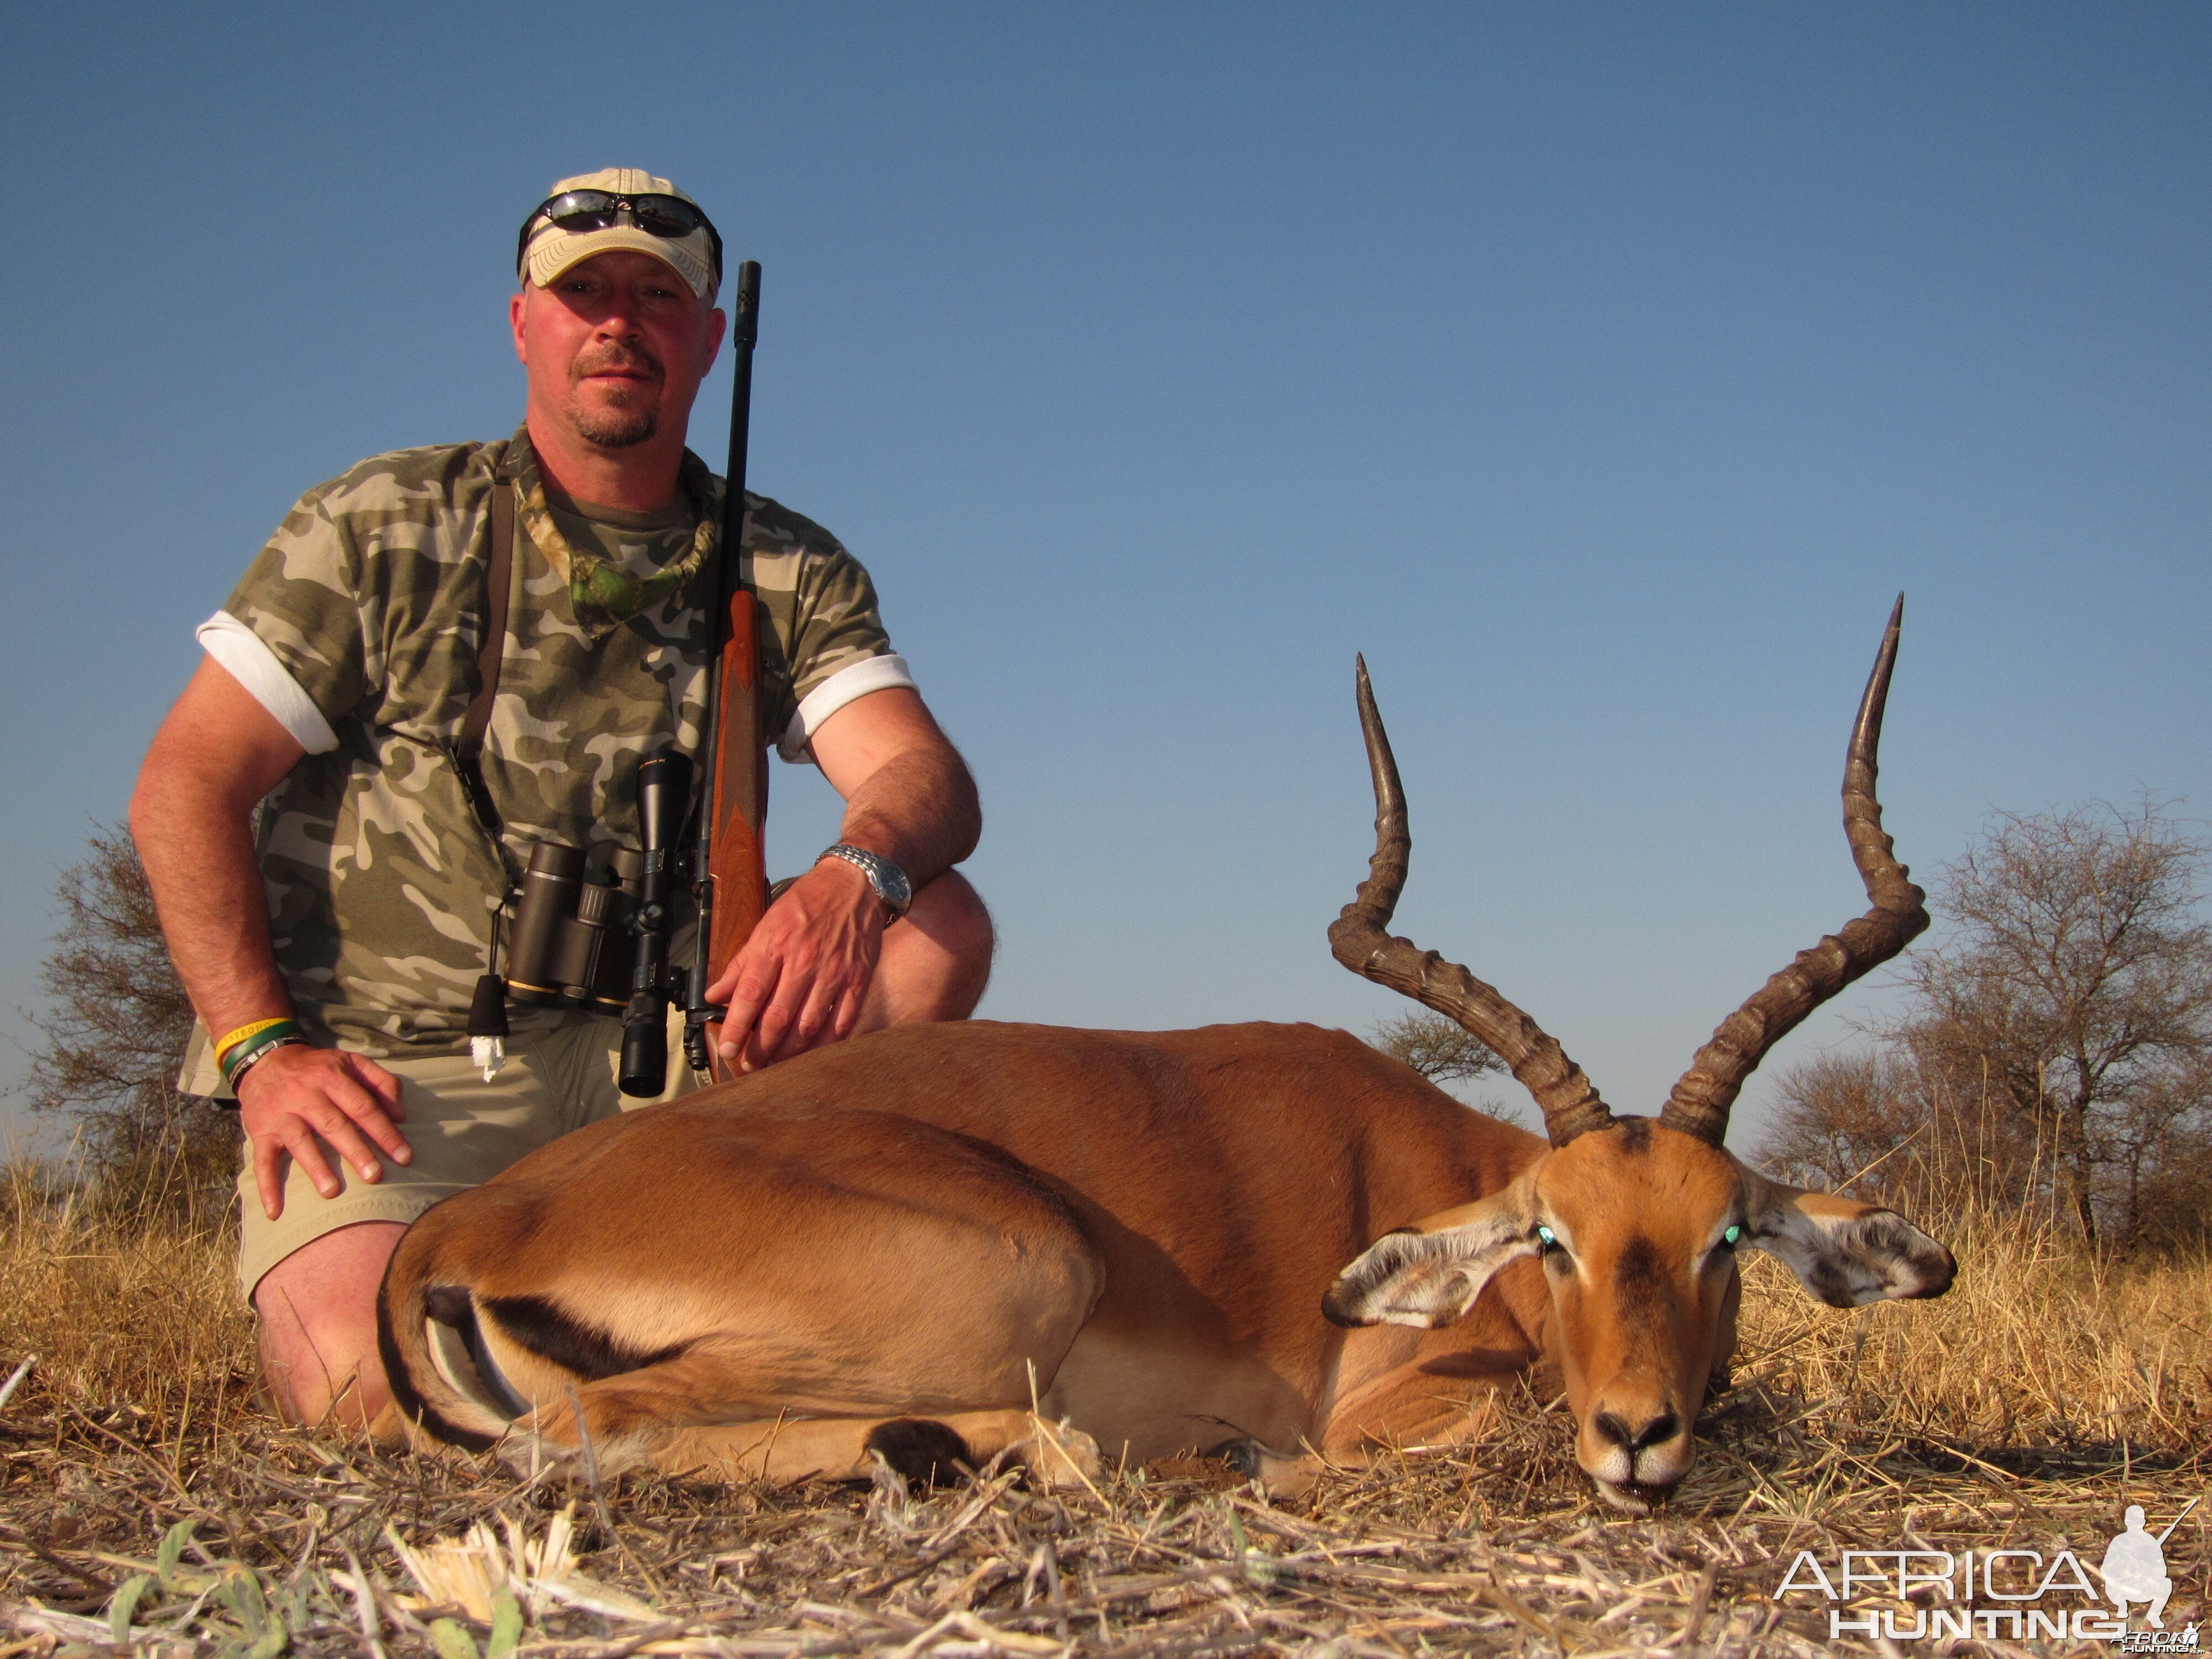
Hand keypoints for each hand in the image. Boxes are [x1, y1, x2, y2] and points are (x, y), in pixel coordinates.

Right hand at [235, 1045, 408, 1219]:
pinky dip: (267, 1185)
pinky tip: (275, 1210)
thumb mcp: (352, 1062)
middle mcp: (306, 1095)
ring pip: (300, 1141)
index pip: (363, 1107)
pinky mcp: (260, 1131)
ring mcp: (281, 1114)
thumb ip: (382, 1083)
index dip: (384, 1132)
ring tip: (332, 1192)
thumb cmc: (318, 1067)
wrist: (265, 1060)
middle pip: (334, 1125)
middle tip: (375, 1176)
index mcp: (333, 1077)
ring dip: (316, 1167)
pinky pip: (261, 1160)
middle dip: (356, 1152)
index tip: (403, 1156)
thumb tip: (401, 1115)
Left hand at [706, 858, 883, 1071]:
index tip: (727, 1048)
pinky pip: (842, 1022)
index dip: (736, 1026)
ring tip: (776, 1064)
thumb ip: (741, 963)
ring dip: (789, 1053)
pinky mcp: (858, 980)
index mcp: (775, 945)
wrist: (855, 884)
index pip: (750, 994)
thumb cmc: (807, 904)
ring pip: (808, 1026)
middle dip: (760, 1049)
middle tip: (749, 1066)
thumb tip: (714, 995)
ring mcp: (833, 973)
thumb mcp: (766, 924)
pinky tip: (812, 1053)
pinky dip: (826, 1044)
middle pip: (778, 1017)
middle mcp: (804, 961)